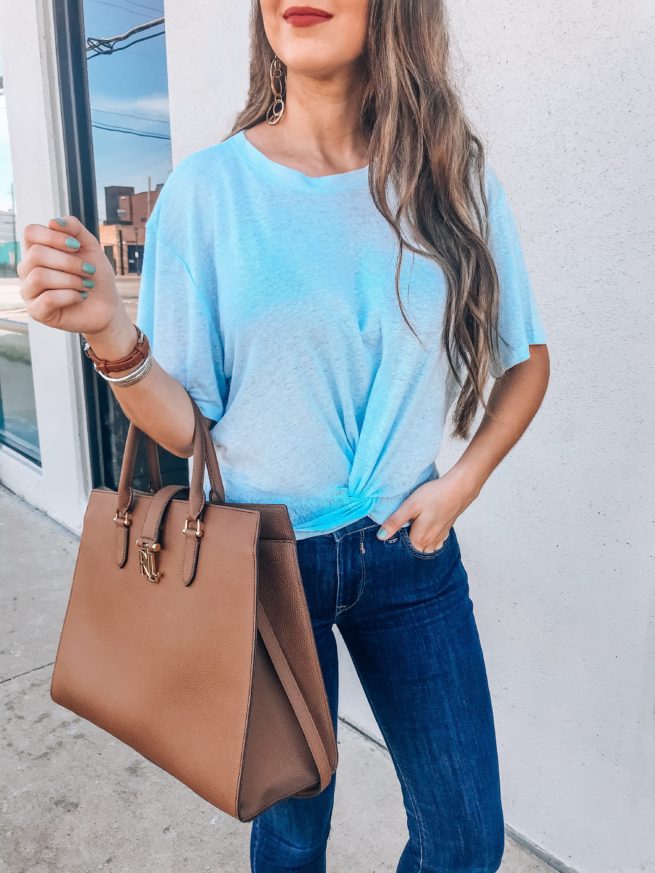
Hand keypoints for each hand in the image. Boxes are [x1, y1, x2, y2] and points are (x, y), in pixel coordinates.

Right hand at [18, 215, 122, 335]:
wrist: (106, 305)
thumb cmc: (95, 275)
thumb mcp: (90, 247)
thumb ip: (74, 228)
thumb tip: (54, 222)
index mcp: (36, 250)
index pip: (31, 232)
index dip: (54, 236)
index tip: (77, 246)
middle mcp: (28, 269)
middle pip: (36, 254)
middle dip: (70, 262)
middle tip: (89, 270)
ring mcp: (29, 291)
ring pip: (40, 276)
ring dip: (71, 280)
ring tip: (87, 285)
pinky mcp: (36, 311)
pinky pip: (47, 299)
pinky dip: (70, 296)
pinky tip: (81, 297)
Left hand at [376, 466, 480, 552]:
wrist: (460, 488)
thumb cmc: (434, 495)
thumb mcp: (410, 506)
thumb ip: (395, 522)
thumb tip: (380, 537)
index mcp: (419, 539)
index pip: (403, 548)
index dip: (396, 539)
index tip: (394, 529)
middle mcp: (430, 542)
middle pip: (414, 548)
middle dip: (407, 542)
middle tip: (404, 525)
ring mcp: (440, 538)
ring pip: (425, 546)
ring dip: (419, 541)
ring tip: (414, 527)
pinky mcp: (446, 530)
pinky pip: (435, 542)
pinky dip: (430, 538)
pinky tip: (427, 529)